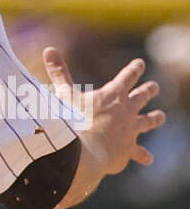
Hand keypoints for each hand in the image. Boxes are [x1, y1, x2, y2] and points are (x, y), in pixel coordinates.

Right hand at [43, 46, 163, 173]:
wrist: (84, 151)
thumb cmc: (72, 121)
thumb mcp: (63, 94)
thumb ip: (58, 73)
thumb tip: (48, 49)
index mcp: (113, 94)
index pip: (128, 76)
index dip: (134, 69)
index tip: (140, 64)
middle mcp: (127, 110)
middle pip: (143, 96)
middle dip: (148, 90)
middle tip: (155, 87)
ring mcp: (130, 130)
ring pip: (148, 121)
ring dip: (154, 118)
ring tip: (160, 116)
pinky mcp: (128, 149)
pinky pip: (139, 152)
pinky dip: (142, 155)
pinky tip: (148, 159)